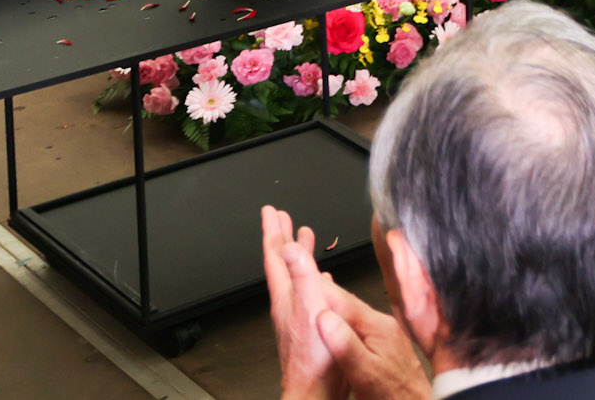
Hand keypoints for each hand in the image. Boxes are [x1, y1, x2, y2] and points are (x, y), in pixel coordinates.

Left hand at [263, 205, 345, 399]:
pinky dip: (315, 278)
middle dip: (283, 239)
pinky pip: (310, 291)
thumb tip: (289, 246)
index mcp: (287, 297)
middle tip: (282, 218)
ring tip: (303, 238)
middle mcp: (290, 304)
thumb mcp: (310, 308)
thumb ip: (302, 276)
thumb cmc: (314, 358)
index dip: (273, 232)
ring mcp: (299, 315)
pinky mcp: (312, 325)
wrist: (317, 392)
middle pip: (283, 263)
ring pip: (297, 276)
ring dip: (298, 255)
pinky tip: (323, 279)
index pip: (275, 257)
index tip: (271, 211)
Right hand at [311, 286, 430, 399]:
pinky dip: (342, 323)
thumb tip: (324, 318)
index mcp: (378, 326)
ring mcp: (384, 333)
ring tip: (312, 299)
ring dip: (333, 308)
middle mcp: (383, 324)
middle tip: (302, 283)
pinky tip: (332, 326)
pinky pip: (357, 327)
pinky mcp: (383, 344)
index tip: (304, 278)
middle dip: (326, 295)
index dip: (322, 290)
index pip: (345, 302)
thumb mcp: (364, 372)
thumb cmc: (392, 394)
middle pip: (348, 305)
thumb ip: (345, 345)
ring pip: (352, 316)